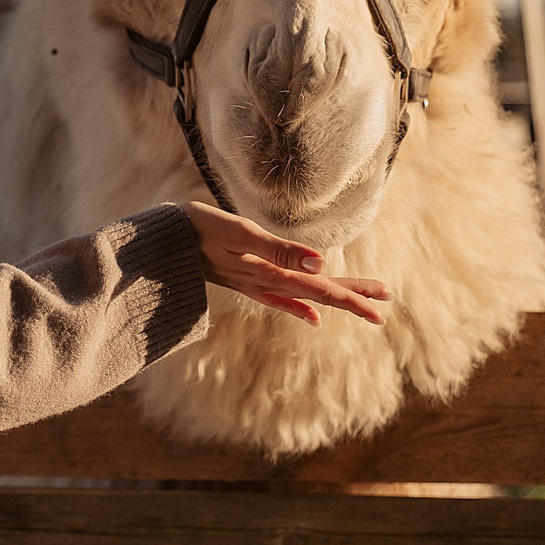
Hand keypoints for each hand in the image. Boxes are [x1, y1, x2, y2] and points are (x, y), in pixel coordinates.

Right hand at [183, 202, 389, 327]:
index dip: (353, 295)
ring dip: (333, 298)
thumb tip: (322, 264)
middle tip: (384, 305)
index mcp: (271, 272)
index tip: (382, 304)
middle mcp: (266, 282)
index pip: (322, 287)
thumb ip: (279, 250)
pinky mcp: (243, 279)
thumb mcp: (239, 233)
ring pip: (303, 295)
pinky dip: (299, 306)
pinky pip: (279, 298)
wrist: (160, 242)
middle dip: (352, 297)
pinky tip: (312, 316)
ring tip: (360, 304)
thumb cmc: (197, 228)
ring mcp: (254, 284)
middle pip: (318, 293)